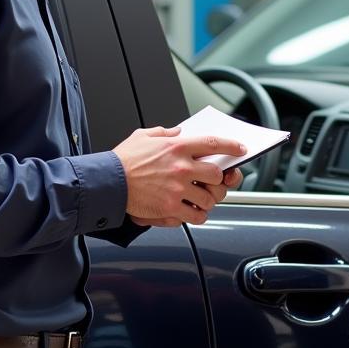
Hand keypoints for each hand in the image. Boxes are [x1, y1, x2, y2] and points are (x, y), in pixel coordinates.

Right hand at [115, 126, 246, 225]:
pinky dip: (198, 215)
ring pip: (210, 198)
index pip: (214, 144)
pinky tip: (192, 212)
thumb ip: (165, 132)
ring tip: (200, 199)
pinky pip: (196, 216)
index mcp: (177, 146)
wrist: (107, 182)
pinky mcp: (170, 208)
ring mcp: (178, 189)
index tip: (241, 149)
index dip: (232, 146)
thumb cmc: (123, 160)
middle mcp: (182, 167)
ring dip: (208, 199)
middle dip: (217, 179)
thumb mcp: (143, 135)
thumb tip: (178, 131)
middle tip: (212, 182)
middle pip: (217, 175)